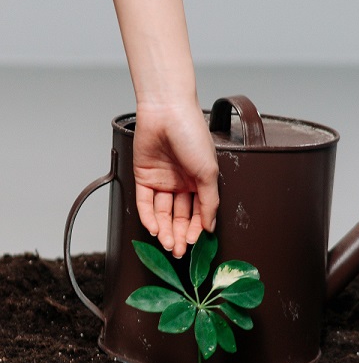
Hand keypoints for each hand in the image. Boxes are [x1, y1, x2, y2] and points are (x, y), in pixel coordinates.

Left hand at [133, 99, 218, 256]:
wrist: (167, 111)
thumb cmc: (192, 135)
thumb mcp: (209, 172)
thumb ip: (210, 201)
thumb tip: (211, 226)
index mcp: (200, 181)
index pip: (199, 212)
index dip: (197, 229)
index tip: (195, 243)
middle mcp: (182, 183)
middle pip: (180, 216)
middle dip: (180, 234)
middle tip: (180, 251)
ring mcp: (162, 181)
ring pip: (163, 213)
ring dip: (166, 230)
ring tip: (169, 243)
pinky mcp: (144, 177)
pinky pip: (145, 203)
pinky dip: (149, 218)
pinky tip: (155, 229)